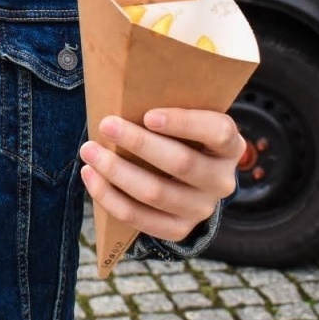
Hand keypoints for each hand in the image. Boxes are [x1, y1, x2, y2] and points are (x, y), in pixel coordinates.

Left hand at [78, 108, 242, 242]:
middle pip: (181, 163)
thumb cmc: (178, 138)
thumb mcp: (185, 122)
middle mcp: (221, 180)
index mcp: (229, 146)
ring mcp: (201, 209)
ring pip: (155, 193)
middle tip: (105, 124)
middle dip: (138, 143)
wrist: (186, 182)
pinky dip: (109, 197)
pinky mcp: (178, 229)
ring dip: (116, 171)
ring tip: (89, 151)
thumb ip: (167, 110)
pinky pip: (139, 218)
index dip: (185, 123)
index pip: (218, 132)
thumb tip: (121, 89)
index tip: (148, 115)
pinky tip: (90, 176)